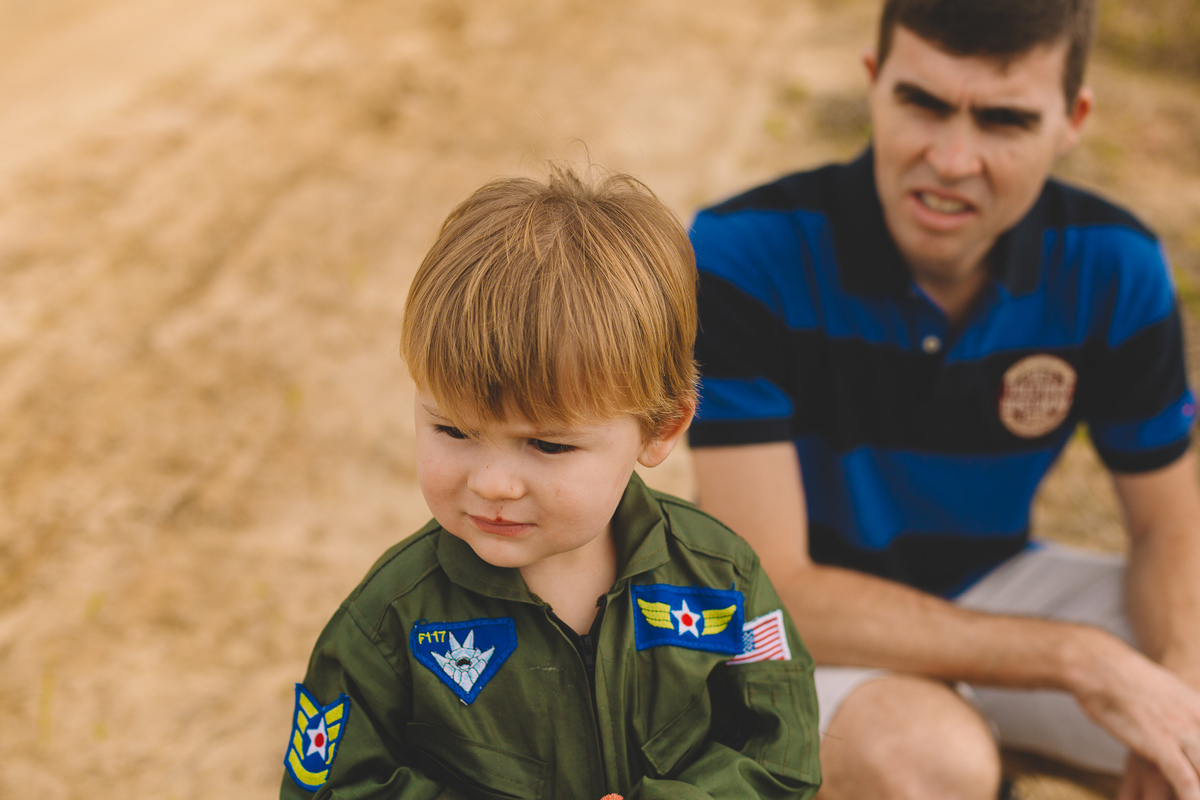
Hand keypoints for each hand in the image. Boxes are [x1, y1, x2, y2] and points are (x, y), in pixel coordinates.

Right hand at [1073, 635, 1199, 799]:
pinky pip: (1183, 779)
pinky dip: (1190, 794)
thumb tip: (1181, 722)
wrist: (1100, 665)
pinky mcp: (1159, 743)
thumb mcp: (1166, 687)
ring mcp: (1181, 732)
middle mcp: (1197, 720)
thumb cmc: (1124, 674)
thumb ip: (1183, 707)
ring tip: (1197, 797)